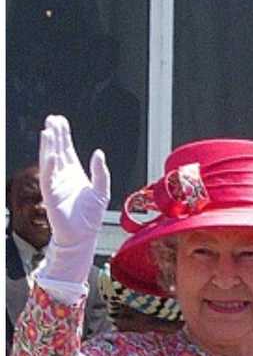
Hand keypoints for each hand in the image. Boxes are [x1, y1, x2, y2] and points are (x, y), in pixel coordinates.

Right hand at [38, 115, 109, 251]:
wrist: (83, 235)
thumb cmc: (90, 216)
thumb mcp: (102, 190)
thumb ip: (101, 172)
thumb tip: (98, 153)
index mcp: (74, 173)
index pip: (67, 150)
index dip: (63, 135)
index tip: (60, 121)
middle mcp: (63, 176)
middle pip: (56, 150)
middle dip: (54, 135)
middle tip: (52, 119)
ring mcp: (55, 184)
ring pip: (50, 161)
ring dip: (48, 146)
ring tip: (48, 131)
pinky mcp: (51, 195)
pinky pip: (48, 178)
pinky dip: (50, 166)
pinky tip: (51, 155)